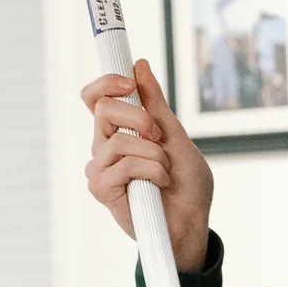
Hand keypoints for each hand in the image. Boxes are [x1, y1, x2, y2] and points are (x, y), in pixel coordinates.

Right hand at [83, 57, 212, 273]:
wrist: (192, 222)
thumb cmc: (185, 185)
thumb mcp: (175, 135)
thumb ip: (155, 103)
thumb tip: (140, 64)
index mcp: (119, 131)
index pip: (95, 97)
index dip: (106, 82)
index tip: (129, 82)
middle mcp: (104, 147)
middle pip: (102, 109)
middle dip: (140, 117)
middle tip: (159, 135)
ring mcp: (100, 168)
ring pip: (118, 140)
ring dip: (153, 153)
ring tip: (165, 170)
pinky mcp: (102, 189)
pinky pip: (123, 164)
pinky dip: (151, 171)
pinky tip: (159, 184)